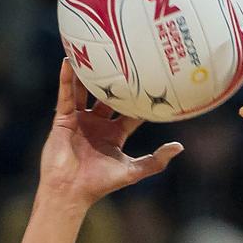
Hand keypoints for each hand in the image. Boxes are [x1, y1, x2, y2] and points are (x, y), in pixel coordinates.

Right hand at [39, 60, 183, 207]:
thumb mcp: (133, 171)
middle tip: (125, 58)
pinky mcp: (63, 119)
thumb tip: (179, 146)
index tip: (151, 80)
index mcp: (114, 134)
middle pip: (108, 97)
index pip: (130, 112)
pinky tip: (69, 62)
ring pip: (85, 91)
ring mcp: (80, 120)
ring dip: (88, 74)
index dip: (139, 98)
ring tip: (95, 52)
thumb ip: (156, 160)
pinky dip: (66, 79)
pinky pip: (66, 95)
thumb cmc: (101, 184)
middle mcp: (98, 124)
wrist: (71, 190)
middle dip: (115, 81)